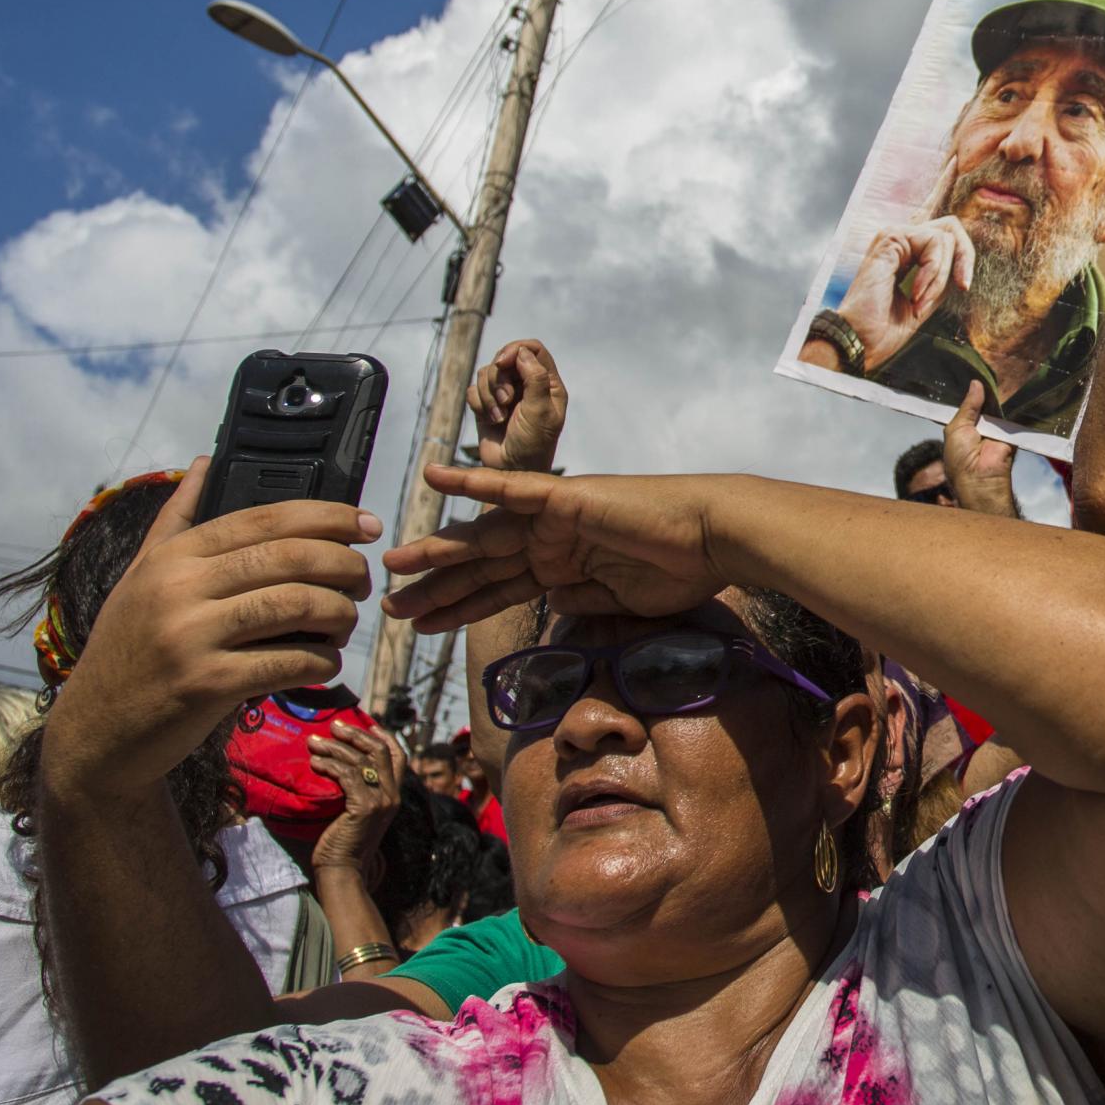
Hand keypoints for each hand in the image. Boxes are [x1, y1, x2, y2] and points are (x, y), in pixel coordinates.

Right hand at [42, 458, 379, 800]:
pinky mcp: (208, 684)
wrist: (96, 731)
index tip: (367, 525)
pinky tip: (325, 664)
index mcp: (173, 556)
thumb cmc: (128, 649)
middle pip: (291, 557)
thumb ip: (176, 519)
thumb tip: (205, 462)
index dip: (328, 516)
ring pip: (299, 605)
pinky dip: (323, 662)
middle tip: (362, 583)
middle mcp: (181, 588)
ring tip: (344, 624)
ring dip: (341, 615)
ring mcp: (193, 636)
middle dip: (345, 566)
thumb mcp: (140, 576)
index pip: (266, 519)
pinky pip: (291, 662)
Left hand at [308, 722, 406, 874]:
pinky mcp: (364, 807)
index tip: (367, 723)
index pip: (398, 756)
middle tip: (334, 726)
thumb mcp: (360, 811)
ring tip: (314, 742)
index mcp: (394, 795)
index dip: (384, 736)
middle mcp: (392, 796)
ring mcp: (381, 801)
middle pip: (379, 751)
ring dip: (335, 747)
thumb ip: (361, 791)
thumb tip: (344, 766)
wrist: (344, 871)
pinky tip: (315, 763)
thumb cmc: (344, 843)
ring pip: (360, 760)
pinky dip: (329, 765)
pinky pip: (347, 775)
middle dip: (356, 734)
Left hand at [381, 465, 732, 631]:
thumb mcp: (621, 602)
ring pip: (483, 537)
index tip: (421, 627)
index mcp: (561, 565)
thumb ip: (581, 601)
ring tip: (393, 565)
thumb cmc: (681, 569)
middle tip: (388, 606)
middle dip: (434, 589)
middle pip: (480, 567)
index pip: (498, 590)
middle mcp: (549, 539)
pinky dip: (472, 482)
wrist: (715, 539)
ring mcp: (553, 518)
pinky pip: (510, 488)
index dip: (458, 609)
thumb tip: (551, 603)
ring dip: (437, 551)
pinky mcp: (563, 497)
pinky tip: (433, 477)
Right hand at [468, 338, 568, 470]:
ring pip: (487, 372)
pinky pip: (473, 390)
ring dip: (489, 394)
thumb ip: (535, 378)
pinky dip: (479, 403)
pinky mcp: (486, 405)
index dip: (515, 350)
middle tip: (506, 401)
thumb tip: (521, 351)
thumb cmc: (533, 446)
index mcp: (547, 383)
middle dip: (500, 377)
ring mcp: (505, 394)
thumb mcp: (541, 412)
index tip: (503, 363)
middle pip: (505, 357)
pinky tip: (491, 420)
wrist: (511, 472)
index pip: (532, 349)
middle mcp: (527, 385)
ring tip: (500, 416)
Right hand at [821, 217, 977, 372]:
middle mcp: (900, 240)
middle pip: (951, 227)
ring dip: (940, 276)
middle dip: (963, 258)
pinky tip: (915, 294)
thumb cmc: (886, 328)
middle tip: (961, 286)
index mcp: (906, 252)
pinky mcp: (891, 238)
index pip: (946, 236)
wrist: (861, 340)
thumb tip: (965, 261)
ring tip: (921, 301)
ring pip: (945, 237)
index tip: (963, 287)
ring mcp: (894, 236)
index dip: (963, 257)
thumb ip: (943, 276)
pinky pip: (934, 242)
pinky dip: (932, 272)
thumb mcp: (928, 298)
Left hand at [942, 381, 1019, 518]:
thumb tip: (976, 383)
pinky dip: (1012, 407)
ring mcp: (996, 430)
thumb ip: (967, 405)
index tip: (969, 370)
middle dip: (984, 391)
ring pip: (998, 408)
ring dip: (999, 397)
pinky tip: (1013, 388)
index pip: (967, 405)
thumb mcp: (957, 427)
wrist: (982, 478)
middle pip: (983, 404)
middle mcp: (980, 427)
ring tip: (1000, 373)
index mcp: (963, 428)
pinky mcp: (1012, 433)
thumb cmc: (960, 457)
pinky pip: (1012, 417)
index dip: (969, 392)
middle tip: (986, 367)